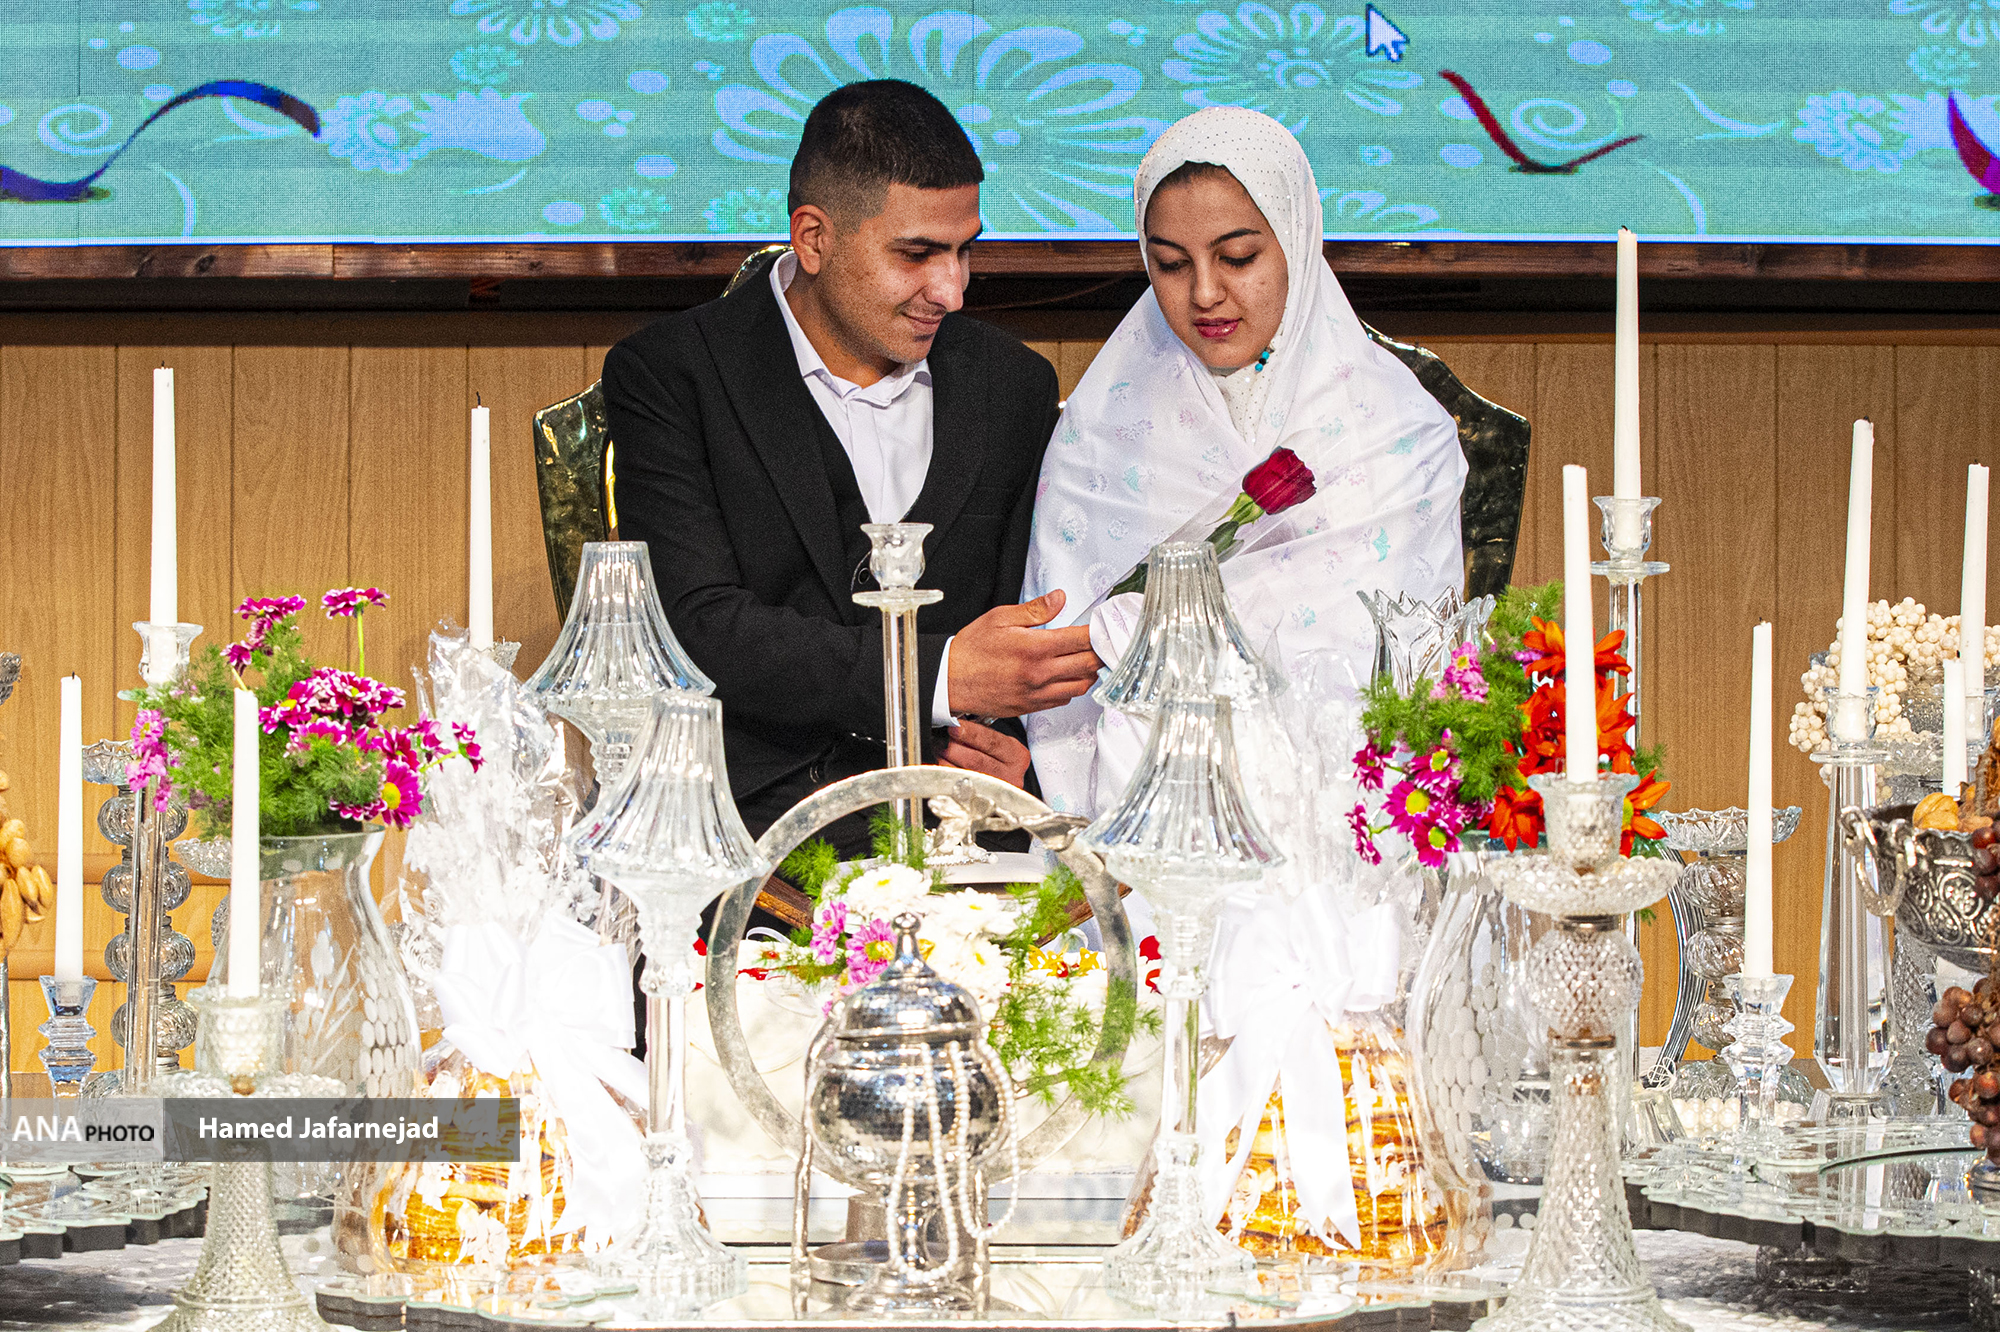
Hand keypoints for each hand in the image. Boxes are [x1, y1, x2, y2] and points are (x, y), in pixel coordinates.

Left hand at [937, 719, 1030, 787]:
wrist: (1006, 781)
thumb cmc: (1001, 757)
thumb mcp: (1000, 743)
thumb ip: (981, 735)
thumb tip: (954, 726)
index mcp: (1016, 756)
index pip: (992, 742)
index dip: (971, 733)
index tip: (954, 726)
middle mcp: (1010, 775)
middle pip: (976, 760)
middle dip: (953, 747)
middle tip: (940, 737)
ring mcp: (996, 790)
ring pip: (965, 773)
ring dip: (946, 759)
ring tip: (938, 747)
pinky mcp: (982, 799)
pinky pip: (958, 784)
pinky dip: (946, 771)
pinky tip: (941, 761)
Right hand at [947, 590, 1102, 717]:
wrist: (950, 681)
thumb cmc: (972, 648)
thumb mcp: (1000, 618)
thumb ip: (1034, 609)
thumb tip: (1059, 598)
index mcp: (1035, 647)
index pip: (1081, 640)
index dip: (1096, 632)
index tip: (1100, 626)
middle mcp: (1040, 673)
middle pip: (1089, 664)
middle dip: (1100, 652)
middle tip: (1101, 643)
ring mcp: (1037, 693)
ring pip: (1081, 686)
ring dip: (1089, 672)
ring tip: (1086, 659)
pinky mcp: (1032, 706)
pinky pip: (1064, 700)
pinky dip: (1071, 687)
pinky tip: (1066, 676)